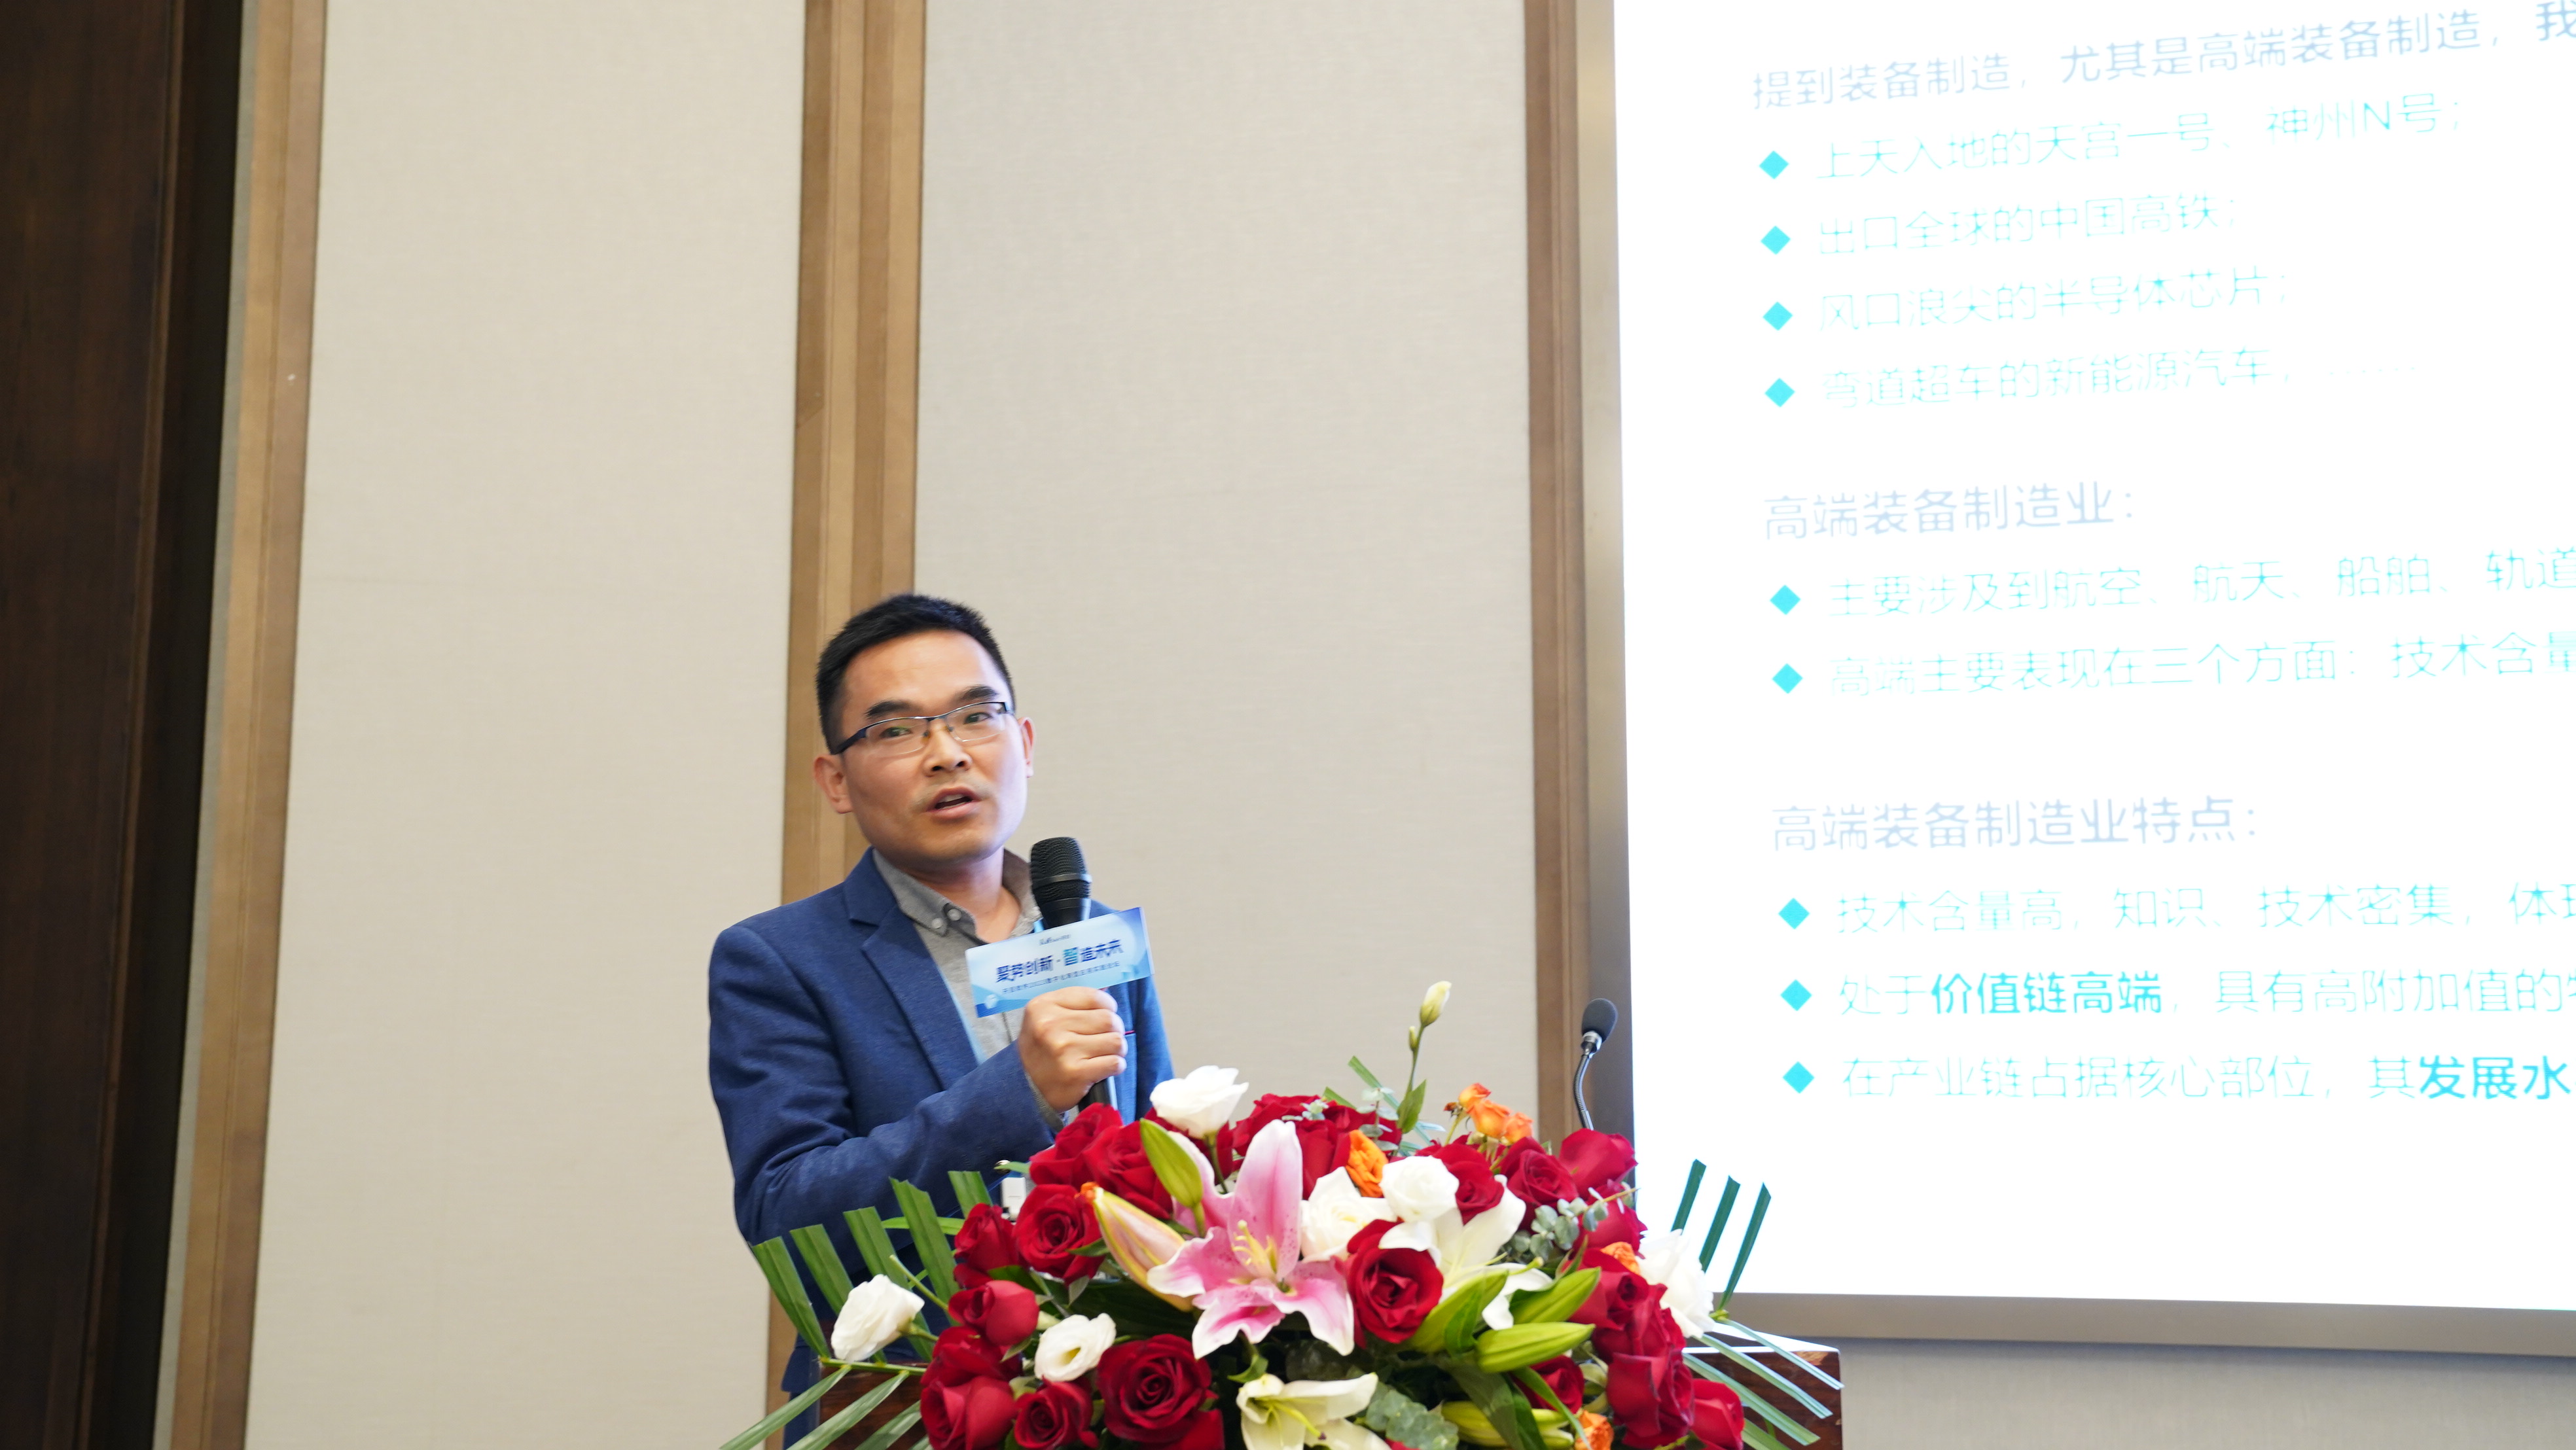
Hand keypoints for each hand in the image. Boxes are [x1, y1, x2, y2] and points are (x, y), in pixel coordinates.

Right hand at [1018, 987, 1125, 1111]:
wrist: (1025, 1086)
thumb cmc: (1043, 1048)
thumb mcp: (1047, 1016)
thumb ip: (1075, 1002)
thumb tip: (1107, 988)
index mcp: (1044, 1006)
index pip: (1095, 997)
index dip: (1107, 1007)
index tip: (1103, 1016)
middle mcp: (1051, 1026)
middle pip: (1109, 1019)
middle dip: (1114, 1030)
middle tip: (1104, 1038)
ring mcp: (1063, 1050)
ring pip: (1116, 1041)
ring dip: (1116, 1049)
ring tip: (1104, 1053)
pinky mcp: (1075, 1074)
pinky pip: (1115, 1063)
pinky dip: (1115, 1066)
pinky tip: (1102, 1067)